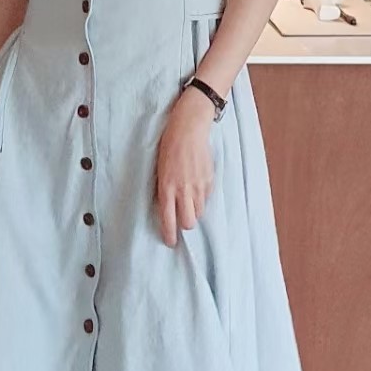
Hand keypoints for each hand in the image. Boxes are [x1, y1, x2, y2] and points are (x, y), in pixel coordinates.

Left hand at [156, 89, 216, 247]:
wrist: (189, 129)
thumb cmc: (169, 146)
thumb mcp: (160, 170)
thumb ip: (164, 190)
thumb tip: (166, 206)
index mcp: (167, 188)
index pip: (169, 220)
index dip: (169, 234)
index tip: (170, 242)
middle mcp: (184, 190)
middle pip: (189, 222)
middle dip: (185, 225)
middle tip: (181, 220)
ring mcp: (199, 186)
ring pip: (200, 212)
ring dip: (194, 211)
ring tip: (189, 202)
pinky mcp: (210, 179)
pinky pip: (207, 197)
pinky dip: (202, 197)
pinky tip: (197, 187)